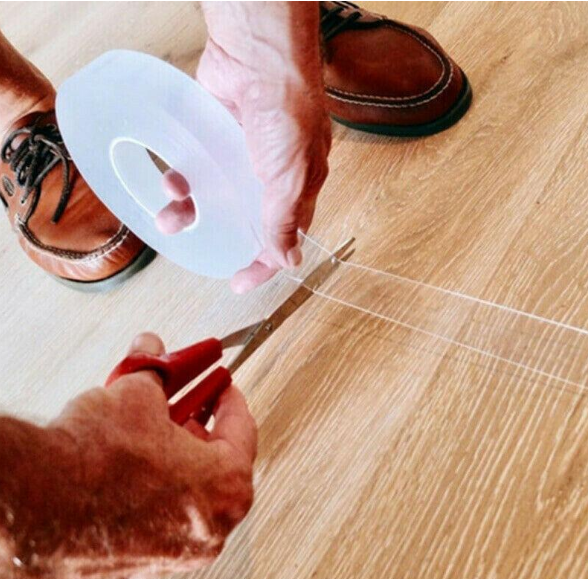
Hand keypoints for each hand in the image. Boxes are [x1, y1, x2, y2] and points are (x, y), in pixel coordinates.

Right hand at [14, 333, 256, 577]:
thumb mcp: (135, 395)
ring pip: (190, 489)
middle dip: (199, 424)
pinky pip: (163, 513)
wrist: (32, 505)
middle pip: (217, 461)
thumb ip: (154, 370)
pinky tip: (133, 460)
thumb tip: (151, 350)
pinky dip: (156, 484)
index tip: (222, 386)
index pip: (242, 428)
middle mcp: (209, 528)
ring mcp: (177, 551)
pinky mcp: (143, 562)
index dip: (229, 397)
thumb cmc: (91, 461)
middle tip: (187, 402)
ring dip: (176, 453)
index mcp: (225, 486)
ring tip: (152, 427)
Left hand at [155, 2, 330, 292]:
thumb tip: (289, 260)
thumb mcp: (291, 176)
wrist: (259, 55)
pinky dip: (182, 179)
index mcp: (297, 187)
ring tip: (170, 218)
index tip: (240, 283)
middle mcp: (269, 174)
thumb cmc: (287, 111)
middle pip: (245, 218)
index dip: (264, 264)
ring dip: (192, 210)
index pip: (284, 236)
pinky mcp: (215, 137)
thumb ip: (286, 220)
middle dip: (222, 235)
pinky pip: (196, 168)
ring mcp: (241, 155)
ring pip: (215, 196)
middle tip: (201, 248)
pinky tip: (170, 181)